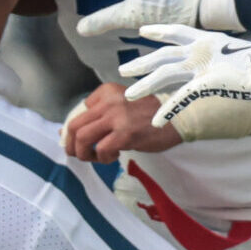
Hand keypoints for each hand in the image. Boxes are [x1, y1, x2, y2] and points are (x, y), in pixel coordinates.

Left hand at [61, 83, 179, 159]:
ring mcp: (116, 117)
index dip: (78, 129)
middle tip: (77, 154)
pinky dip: (103, 158)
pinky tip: (114, 156)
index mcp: (107, 91)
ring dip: (82, 153)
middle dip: (70, 144)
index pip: (81, 111)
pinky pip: (101, 150)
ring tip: (94, 158)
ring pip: (82, 137)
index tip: (85, 139)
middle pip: (75, 125)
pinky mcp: (125, 134)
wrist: (180, 117)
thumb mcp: (124, 105)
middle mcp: (108, 101)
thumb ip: (103, 113)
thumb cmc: (154, 114)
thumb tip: (70, 132)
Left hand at [118, 25, 250, 141]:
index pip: (178, 32)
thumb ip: (230, 56)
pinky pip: (181, 98)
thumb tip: (232, 58)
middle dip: (142, 62)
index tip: (144, 32)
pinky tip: (156, 120)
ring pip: (164, 74)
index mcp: (209, 39)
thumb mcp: (242, 54)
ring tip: (128, 95)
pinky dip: (168, 109)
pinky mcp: (206, 82)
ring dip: (145, 85)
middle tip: (124, 69)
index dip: (160, 31)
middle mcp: (201, 49)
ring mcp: (202, 65)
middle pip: (163, 55)